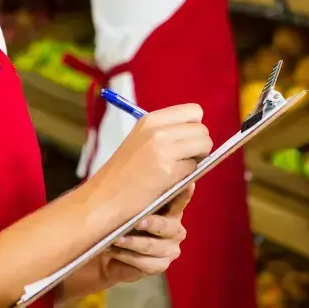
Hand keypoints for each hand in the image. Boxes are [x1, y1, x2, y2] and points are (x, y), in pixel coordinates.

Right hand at [89, 105, 211, 221]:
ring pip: (204, 146)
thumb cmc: (124, 172)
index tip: (184, 141)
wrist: (105, 198)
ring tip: (176, 170)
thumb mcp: (141, 140)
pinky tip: (169, 181)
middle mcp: (157, 130)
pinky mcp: (168, 171)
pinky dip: (187, 176)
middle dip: (199, 145)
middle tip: (182, 160)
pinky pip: (195, 168)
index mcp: (150, 119)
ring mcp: (163, 149)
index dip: (194, 128)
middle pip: (202, 130)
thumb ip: (167, 131)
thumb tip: (200, 131)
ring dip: (197, 160)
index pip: (194, 111)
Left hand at [98, 185, 194, 284]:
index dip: (185, 193)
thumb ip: (136, 198)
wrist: (115, 254)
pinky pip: (144, 262)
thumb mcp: (130, 209)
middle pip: (164, 226)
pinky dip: (127, 256)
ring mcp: (170, 249)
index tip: (189, 184)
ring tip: (116, 238)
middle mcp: (175, 229)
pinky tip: (115, 251)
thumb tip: (128, 179)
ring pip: (151, 246)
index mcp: (172, 210)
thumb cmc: (125, 223)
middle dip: (150, 224)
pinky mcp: (161, 266)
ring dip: (131, 242)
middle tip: (136, 222)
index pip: (180, 200)